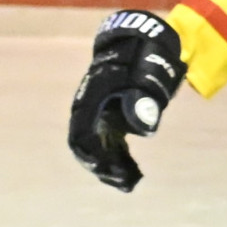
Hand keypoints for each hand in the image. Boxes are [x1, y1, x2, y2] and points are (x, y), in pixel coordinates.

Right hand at [69, 9, 185, 191]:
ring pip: (99, 150)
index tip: (106, 170)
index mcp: (91, 101)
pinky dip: (119, 160)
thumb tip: (144, 129)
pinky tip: (134, 173)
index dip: (91, 155)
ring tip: (131, 183)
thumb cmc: (138, 59)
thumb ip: (142, 101)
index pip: (82, 134)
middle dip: (103, 167)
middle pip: (87, 147)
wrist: (136, 44)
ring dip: (112, 167)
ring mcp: (99, 117)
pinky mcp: (111, 121)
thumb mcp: (142, 76)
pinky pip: (110, 146)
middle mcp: (89, 112)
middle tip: (124, 182)